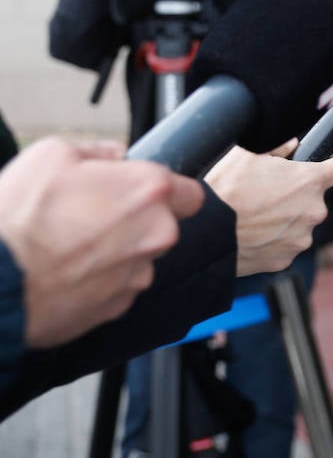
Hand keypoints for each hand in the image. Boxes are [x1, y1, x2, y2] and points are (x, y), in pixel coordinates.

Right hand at [0, 137, 204, 347]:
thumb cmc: (17, 220)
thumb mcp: (51, 156)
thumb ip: (96, 151)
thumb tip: (114, 156)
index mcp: (149, 192)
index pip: (189, 192)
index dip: (167, 191)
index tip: (143, 193)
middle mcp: (155, 235)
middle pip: (161, 225)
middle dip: (134, 221)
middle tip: (90, 217)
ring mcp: (138, 274)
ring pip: (138, 257)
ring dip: (115, 252)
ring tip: (69, 247)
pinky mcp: (117, 307)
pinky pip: (117, 287)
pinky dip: (97, 280)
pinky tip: (65, 272)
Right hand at [204, 139, 332, 276]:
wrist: (204, 234)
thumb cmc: (224, 191)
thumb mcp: (247, 154)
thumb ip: (278, 147)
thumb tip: (291, 145)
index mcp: (310, 181)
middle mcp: (314, 211)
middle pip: (315, 199)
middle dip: (297, 196)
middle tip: (268, 195)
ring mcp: (302, 238)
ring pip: (300, 224)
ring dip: (285, 220)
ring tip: (255, 216)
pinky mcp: (286, 259)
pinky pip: (286, 245)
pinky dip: (273, 241)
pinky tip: (253, 234)